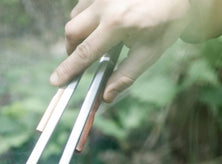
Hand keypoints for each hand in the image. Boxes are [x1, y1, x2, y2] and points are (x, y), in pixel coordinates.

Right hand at [50, 0, 190, 101]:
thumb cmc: (166, 21)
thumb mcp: (150, 52)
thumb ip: (126, 75)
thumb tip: (105, 97)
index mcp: (119, 24)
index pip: (85, 53)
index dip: (68, 69)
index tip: (55, 81)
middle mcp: (106, 5)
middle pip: (72, 32)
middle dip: (71, 49)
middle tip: (81, 59)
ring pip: (75, 16)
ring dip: (79, 32)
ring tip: (97, 38)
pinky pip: (83, 4)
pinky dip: (86, 17)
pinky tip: (102, 21)